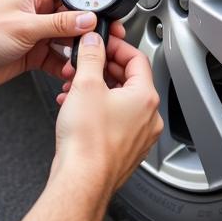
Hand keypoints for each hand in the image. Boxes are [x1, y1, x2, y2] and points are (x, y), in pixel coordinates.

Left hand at [0, 0, 125, 91]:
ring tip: (88, 59)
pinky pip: (57, 58)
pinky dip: (65, 66)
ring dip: (77, 51)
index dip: (88, 2)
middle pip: (72, 18)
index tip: (105, 13)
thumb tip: (86, 19)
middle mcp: (36, 12)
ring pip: (67, 40)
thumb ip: (58, 24)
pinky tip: (70, 72)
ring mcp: (35, 33)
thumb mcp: (25, 27)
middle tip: (104, 40)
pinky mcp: (33, 53)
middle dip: (87, 30)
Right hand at [54, 33, 162, 191]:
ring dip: (96, 89)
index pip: (137, 58)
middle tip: (82, 64)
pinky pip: (114, 120)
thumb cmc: (87, 141)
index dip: (116, 46)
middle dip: (101, 68)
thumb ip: (91, 56)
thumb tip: (94, 41)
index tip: (101, 42)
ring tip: (74, 88)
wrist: (81, 179)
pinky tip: (76, 109)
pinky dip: (97, 109)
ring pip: (119, 101)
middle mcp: (147, 117)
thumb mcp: (86, 85)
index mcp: (145, 97)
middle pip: (128, 79)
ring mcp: (138, 136)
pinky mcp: (125, 149)